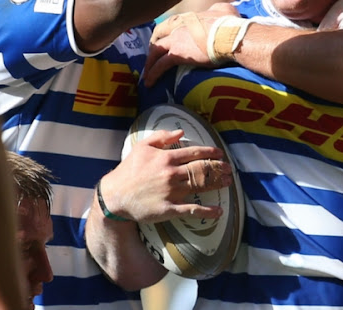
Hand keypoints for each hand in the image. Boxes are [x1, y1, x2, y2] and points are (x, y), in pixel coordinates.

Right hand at [99, 129, 232, 223]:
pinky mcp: (169, 209)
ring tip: (228, 182)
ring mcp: (171, 192)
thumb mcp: (142, 147)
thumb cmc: (129, 170)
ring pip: (199, 186)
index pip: (194, 153)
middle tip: (228, 169)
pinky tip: (219, 211)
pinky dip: (207, 211)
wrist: (114, 196)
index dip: (210, 153)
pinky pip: (192, 210)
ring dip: (216, 183)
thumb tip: (181, 132)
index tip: (220, 154)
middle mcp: (171, 173)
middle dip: (217, 168)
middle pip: (201, 169)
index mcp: (166, 157)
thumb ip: (162, 137)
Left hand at [144, 8, 235, 86]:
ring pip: (156, 51)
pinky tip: (150, 82)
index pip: (170, 24)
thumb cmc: (230, 24)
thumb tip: (216, 10)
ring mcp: (176, 39)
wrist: (231, 36)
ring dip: (149, 63)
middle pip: (158, 36)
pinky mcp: (177, 54)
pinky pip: (160, 65)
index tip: (162, 40)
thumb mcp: (224, 10)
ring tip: (146, 74)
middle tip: (152, 58)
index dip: (164, 32)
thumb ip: (216, 9)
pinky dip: (153, 74)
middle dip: (153, 47)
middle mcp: (178, 26)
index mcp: (188, 17)